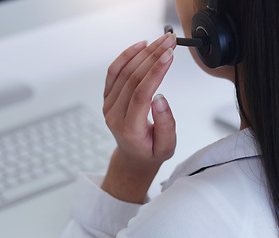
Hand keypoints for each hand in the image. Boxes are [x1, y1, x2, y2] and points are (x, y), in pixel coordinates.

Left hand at [101, 33, 176, 202]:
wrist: (133, 156)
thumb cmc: (151, 151)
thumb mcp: (167, 146)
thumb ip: (166, 124)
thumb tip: (161, 98)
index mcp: (129, 129)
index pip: (141, 94)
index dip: (156, 72)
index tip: (170, 55)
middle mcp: (114, 115)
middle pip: (132, 79)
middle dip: (153, 56)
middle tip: (170, 41)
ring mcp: (108, 105)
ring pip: (123, 72)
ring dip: (144, 53)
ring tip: (161, 40)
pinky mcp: (108, 97)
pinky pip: (114, 72)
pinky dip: (126, 56)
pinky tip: (140, 45)